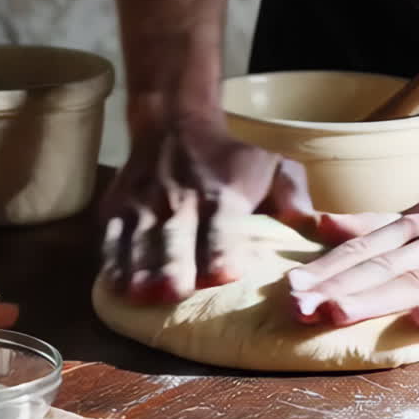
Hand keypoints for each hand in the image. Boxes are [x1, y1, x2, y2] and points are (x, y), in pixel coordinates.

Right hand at [101, 118, 313, 303]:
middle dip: (174, 264)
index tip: (222, 276)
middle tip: (173, 292)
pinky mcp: (117, 208)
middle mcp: (181, 199)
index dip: (221, 250)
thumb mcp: (271, 163)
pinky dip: (111, 260)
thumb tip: (307, 219)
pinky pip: (111, 236)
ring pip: (140, 239)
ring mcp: (144, 204)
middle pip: (176, 235)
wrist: (174, 123)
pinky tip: (114, 286)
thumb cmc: (230, 159)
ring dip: (139, 267)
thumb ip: (292, 191)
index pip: (221, 225)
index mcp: (222, 194)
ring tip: (139, 295)